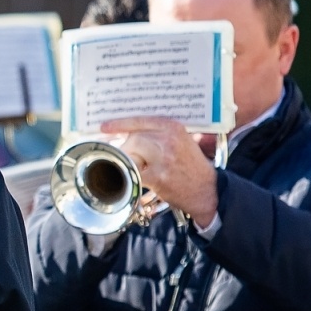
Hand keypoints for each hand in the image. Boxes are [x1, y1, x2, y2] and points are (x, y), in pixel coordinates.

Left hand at [101, 117, 219, 227]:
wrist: (206, 189)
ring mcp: (164, 158)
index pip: (140, 120)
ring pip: (132, 153)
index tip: (104, 126)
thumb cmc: (189, 164)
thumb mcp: (179, 140)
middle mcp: (169, 140)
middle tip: (129, 156)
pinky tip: (137, 176)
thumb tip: (126, 131)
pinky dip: (131, 174)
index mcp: (173, 127)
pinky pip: (134, 171)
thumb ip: (157, 133)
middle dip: (126, 148)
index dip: (119, 124)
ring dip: (130, 161)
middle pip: (133, 138)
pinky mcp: (158, 177)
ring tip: (141, 167)